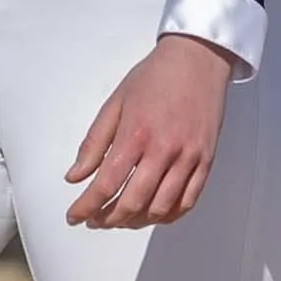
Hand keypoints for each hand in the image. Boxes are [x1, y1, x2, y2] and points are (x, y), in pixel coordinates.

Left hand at [65, 33, 235, 228]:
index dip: (86, 206)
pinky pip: (188, 201)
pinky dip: (168, 215)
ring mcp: (188, 157)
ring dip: (136, 221)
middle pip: (132, 202)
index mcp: (135, 134)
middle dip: (108, 219)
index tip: (74, 216)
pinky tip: (153, 214)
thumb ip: (94, 143)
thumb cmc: (155, 77)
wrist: (197, 59)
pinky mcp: (206, 160)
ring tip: (121, 219)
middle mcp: (163, 150)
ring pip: (161, 208)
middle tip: (95, 220)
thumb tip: (75, 176)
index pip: (106, 185)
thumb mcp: (115, 103)